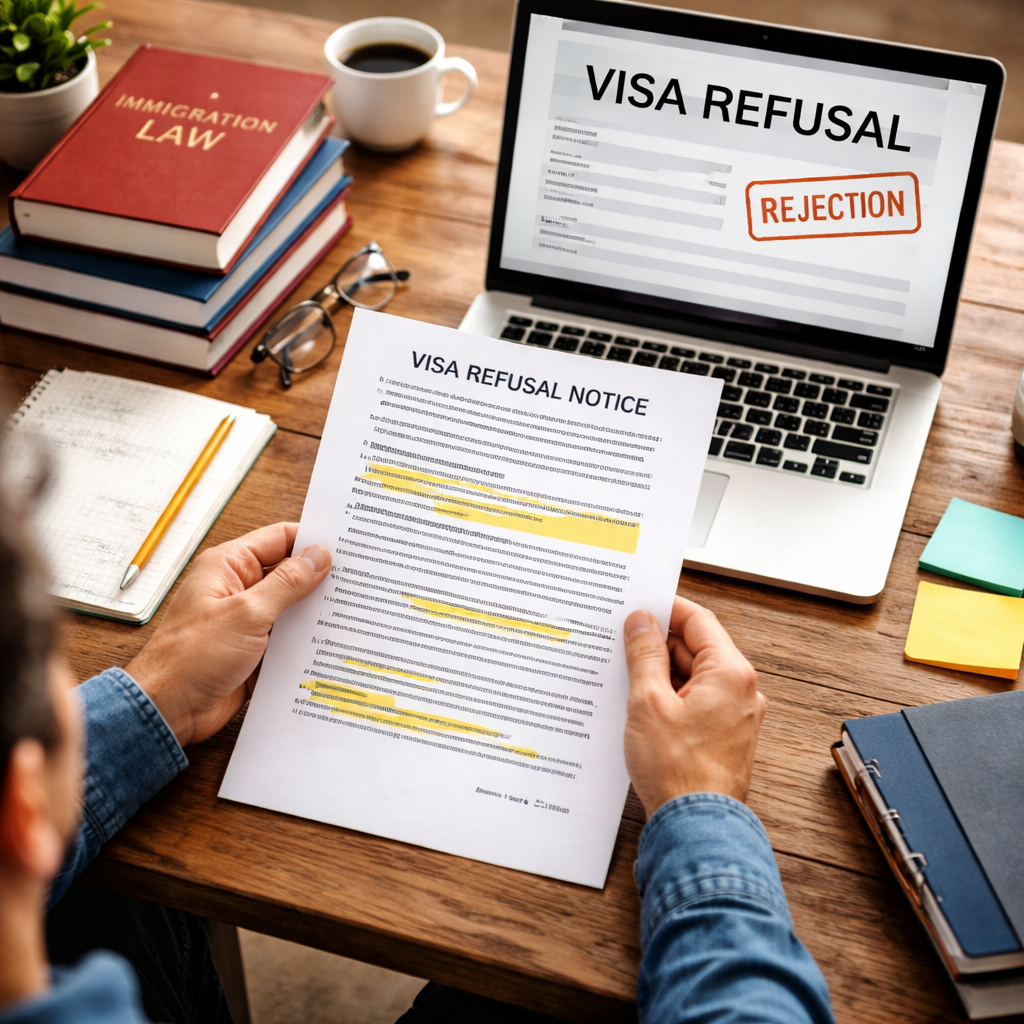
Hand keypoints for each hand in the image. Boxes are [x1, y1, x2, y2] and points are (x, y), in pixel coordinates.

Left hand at [127, 523, 330, 746]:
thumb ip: (287, 583)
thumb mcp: (247, 613)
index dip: (312, 541)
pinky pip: (288, 638)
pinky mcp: (254, 649)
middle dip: (320, 578)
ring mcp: (247, 620)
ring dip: (315, 612)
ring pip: (292, 607)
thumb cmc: (191, 657)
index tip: (346, 547)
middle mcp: (238, 589)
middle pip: (289, 573)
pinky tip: (331, 643)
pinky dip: (306, 640)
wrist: (168, 710)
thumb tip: (318, 556)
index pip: (280, 538)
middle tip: (357, 582)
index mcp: (229, 566)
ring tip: (352, 612)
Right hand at [622, 596, 765, 816]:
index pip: (699, 621)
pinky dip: (670, 696)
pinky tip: (641, 703)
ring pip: (694, 676)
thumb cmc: (677, 769)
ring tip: (625, 675)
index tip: (639, 604)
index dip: (667, 608)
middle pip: (697, 648)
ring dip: (661, 671)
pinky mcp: (723, 736)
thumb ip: (644, 654)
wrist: (696, 826)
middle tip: (622, 641)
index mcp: (730, 673)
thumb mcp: (648, 701)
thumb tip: (641, 621)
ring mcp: (735, 715)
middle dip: (658, 643)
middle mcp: (741, 690)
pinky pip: (696, 701)